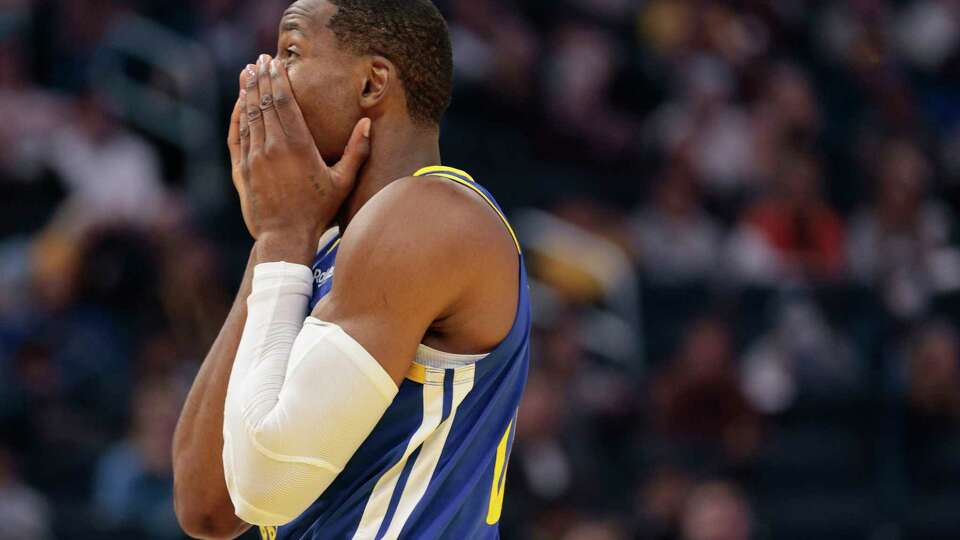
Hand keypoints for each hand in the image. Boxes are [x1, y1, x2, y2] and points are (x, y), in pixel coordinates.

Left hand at [227, 54, 370, 245]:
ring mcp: (254, 156)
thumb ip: (356, 151)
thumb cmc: (318, 211)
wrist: (284, 237)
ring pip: (248, 115)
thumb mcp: (342, 182)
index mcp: (298, 146)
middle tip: (260, 59)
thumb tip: (367, 124)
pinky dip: (238, 116)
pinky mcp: (241, 168)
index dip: (278, 79)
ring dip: (247, 92)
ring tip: (248, 72)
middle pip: (263, 102)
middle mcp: (272, 146)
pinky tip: (240, 104)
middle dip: (261, 78)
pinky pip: (237, 134)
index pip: (284, 102)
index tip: (275, 62)